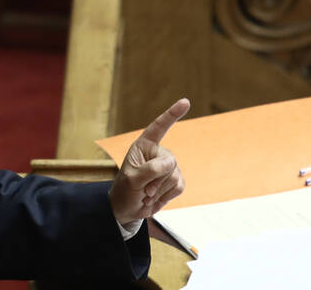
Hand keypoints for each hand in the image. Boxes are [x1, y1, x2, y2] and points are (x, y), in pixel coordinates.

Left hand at [109, 98, 189, 224]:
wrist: (128, 209)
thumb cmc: (125, 191)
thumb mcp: (132, 180)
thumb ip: (150, 169)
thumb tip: (172, 163)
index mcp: (143, 146)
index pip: (159, 127)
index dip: (172, 114)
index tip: (185, 102)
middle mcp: (157, 153)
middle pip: (170, 162)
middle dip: (157, 180)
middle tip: (143, 190)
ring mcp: (168, 167)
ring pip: (175, 176)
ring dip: (160, 190)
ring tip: (146, 194)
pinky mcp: (175, 180)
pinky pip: (180, 186)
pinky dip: (167, 196)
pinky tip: (155, 198)